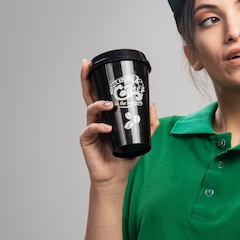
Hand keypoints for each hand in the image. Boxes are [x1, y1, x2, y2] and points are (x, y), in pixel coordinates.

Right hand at [78, 60, 158, 185]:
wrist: (117, 175)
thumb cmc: (125, 157)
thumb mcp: (142, 138)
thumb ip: (149, 123)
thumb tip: (153, 105)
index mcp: (107, 115)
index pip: (99, 93)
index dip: (94, 79)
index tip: (92, 64)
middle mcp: (96, 119)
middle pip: (89, 95)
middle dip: (86, 79)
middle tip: (86, 66)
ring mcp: (90, 128)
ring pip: (90, 110)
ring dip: (99, 105)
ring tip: (110, 105)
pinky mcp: (87, 141)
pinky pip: (90, 130)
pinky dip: (99, 127)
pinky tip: (107, 128)